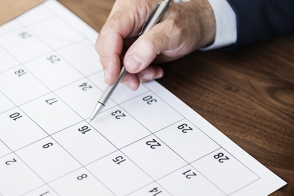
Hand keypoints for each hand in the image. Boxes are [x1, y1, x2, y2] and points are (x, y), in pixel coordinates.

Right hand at [95, 0, 215, 89]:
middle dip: (119, 68)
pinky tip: (152, 70)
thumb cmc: (187, 22)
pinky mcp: (129, 45)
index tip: (112, 76)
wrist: (194, 26)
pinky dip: (137, 72)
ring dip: (131, 73)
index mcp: (132, 7)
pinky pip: (125, 63)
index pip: (111, 32)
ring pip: (115, 59)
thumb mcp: (174, 31)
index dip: (109, 56)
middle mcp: (124, 18)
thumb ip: (151, 45)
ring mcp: (126, 33)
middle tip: (133, 81)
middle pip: (108, 47)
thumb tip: (130, 64)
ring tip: (151, 73)